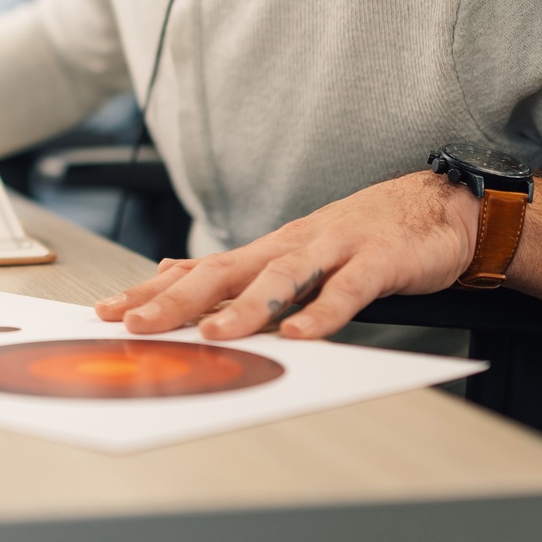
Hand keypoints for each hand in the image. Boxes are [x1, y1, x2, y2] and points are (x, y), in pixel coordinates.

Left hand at [93, 171, 480, 339]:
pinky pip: (347, 288)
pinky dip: (323, 311)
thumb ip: (233, 270)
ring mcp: (332, 248)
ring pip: (280, 277)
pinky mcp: (377, 260)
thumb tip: (169, 271)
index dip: (151, 291)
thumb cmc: (359, 237)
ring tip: (214, 335)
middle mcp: (289, 245)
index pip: (197, 271)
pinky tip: (303, 335)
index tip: (107, 312)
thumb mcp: (288, 252)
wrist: (434, 206)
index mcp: (265, 250)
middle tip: (137, 324)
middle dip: (176, 300)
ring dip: (246, 308)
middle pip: (223, 272)